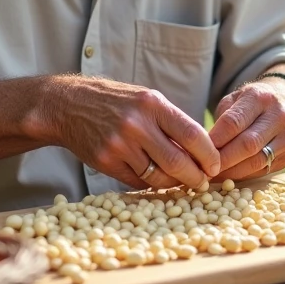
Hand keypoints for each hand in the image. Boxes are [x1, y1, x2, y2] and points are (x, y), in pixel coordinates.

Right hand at [49, 75, 220, 189]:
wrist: (68, 105)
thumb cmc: (115, 102)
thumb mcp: (146, 99)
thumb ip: (171, 122)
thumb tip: (201, 151)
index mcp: (153, 104)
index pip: (193, 135)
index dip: (209, 155)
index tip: (216, 165)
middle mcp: (137, 124)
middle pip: (179, 162)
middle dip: (196, 177)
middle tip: (203, 182)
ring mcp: (120, 145)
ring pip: (158, 177)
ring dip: (174, 184)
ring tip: (181, 182)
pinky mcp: (106, 162)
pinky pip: (137, 182)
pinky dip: (150, 184)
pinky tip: (155, 180)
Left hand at [208, 77, 284, 180]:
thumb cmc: (251, 102)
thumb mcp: (235, 99)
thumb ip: (221, 120)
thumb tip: (203, 147)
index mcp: (260, 97)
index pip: (234, 122)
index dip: (215, 139)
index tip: (199, 151)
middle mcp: (278, 116)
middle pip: (247, 144)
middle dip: (223, 160)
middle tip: (204, 169)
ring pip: (257, 161)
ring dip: (232, 172)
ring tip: (213, 176)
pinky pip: (263, 170)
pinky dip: (244, 176)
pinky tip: (229, 176)